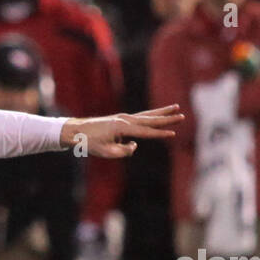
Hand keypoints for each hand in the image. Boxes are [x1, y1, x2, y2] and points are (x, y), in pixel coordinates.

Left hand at [60, 105, 182, 157]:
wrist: (77, 131)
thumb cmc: (90, 143)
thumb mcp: (106, 152)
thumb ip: (124, 151)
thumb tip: (134, 146)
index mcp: (122, 127)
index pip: (145, 132)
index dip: (159, 134)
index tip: (173, 134)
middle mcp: (125, 119)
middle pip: (150, 119)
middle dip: (167, 118)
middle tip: (182, 115)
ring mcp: (124, 117)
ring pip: (147, 115)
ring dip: (162, 112)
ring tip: (176, 107)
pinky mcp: (122, 119)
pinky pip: (140, 118)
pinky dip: (150, 116)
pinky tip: (158, 116)